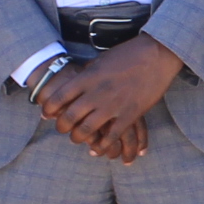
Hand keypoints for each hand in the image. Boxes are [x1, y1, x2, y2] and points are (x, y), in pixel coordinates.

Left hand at [40, 35, 179, 163]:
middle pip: (70, 116)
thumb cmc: (128, 54)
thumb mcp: (101, 60)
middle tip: (61, 129)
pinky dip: (102, 146)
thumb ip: (87, 73)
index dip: (49, 108)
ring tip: (77, 138)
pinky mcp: (129, 114)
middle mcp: (97, 92)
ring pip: (87, 129)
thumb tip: (75, 82)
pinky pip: (112, 136)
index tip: (47, 113)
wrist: (156, 54)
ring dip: (78, 137)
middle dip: (61, 127)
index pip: (60, 96)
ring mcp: (113, 105)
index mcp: (88, 77)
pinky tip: (98, 149)